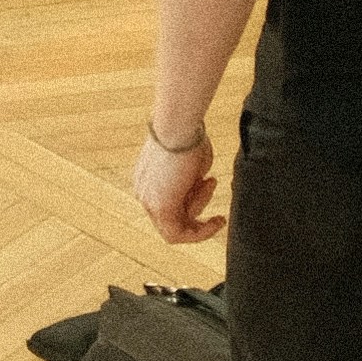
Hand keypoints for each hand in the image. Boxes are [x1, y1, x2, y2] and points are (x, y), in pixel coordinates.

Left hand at [131, 129, 218, 247]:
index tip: (210, 186)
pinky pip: (178, 234)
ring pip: (177, 227)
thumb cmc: (188, 135)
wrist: (179, 126)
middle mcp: (143, 193)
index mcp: (147, 180)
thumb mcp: (191, 163)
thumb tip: (200, 186)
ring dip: (202, 207)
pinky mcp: (160, 208)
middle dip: (198, 206)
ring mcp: (148, 202)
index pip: (168, 204)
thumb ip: (192, 182)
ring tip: (209, 181)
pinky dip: (201, 233)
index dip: (193, 201)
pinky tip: (218, 221)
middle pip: (172, 217)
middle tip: (214, 189)